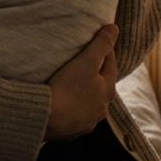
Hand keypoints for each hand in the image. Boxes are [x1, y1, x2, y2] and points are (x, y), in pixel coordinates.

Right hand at [44, 24, 118, 139]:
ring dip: (84, 93)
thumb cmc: (68, 86)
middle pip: (101, 85)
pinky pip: (75, 117)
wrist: (46, 117)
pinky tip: (62, 105)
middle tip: (82, 61)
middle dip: (95, 73)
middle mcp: (102, 109)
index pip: (110, 63)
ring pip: (89, 103)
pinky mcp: (72, 132)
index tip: (96, 40)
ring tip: (71, 83)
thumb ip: (101, 44)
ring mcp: (87, 122)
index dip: (104, 49)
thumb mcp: (86, 60)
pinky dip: (71, 109)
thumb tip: (115, 28)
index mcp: (108, 90)